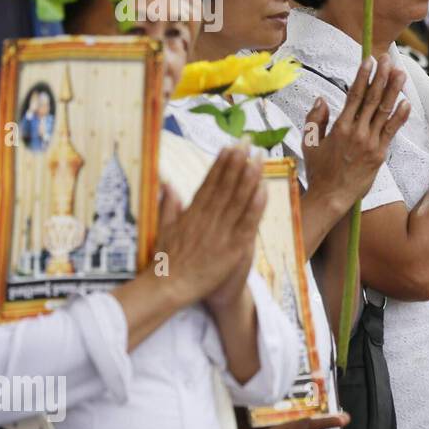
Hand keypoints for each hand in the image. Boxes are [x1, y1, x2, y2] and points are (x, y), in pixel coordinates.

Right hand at [153, 146, 266, 311]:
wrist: (168, 287)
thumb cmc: (166, 261)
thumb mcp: (164, 228)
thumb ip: (169, 205)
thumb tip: (167, 183)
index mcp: (193, 213)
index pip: (210, 182)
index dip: (221, 163)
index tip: (230, 146)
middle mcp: (207, 218)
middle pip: (225, 185)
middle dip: (238, 162)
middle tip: (248, 141)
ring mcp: (221, 232)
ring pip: (238, 199)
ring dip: (249, 177)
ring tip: (258, 157)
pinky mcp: (232, 247)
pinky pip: (247, 223)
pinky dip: (256, 205)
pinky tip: (264, 189)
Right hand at [302, 55, 409, 215]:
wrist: (331, 196)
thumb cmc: (319, 170)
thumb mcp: (309, 142)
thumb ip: (315, 119)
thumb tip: (322, 99)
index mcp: (339, 127)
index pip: (353, 95)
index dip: (363, 76)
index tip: (368, 60)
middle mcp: (357, 132)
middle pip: (372, 99)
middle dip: (381, 77)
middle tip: (388, 60)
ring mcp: (371, 143)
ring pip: (384, 112)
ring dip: (394, 91)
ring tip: (401, 73)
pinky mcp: (380, 154)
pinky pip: (391, 132)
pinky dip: (400, 117)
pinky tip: (406, 103)